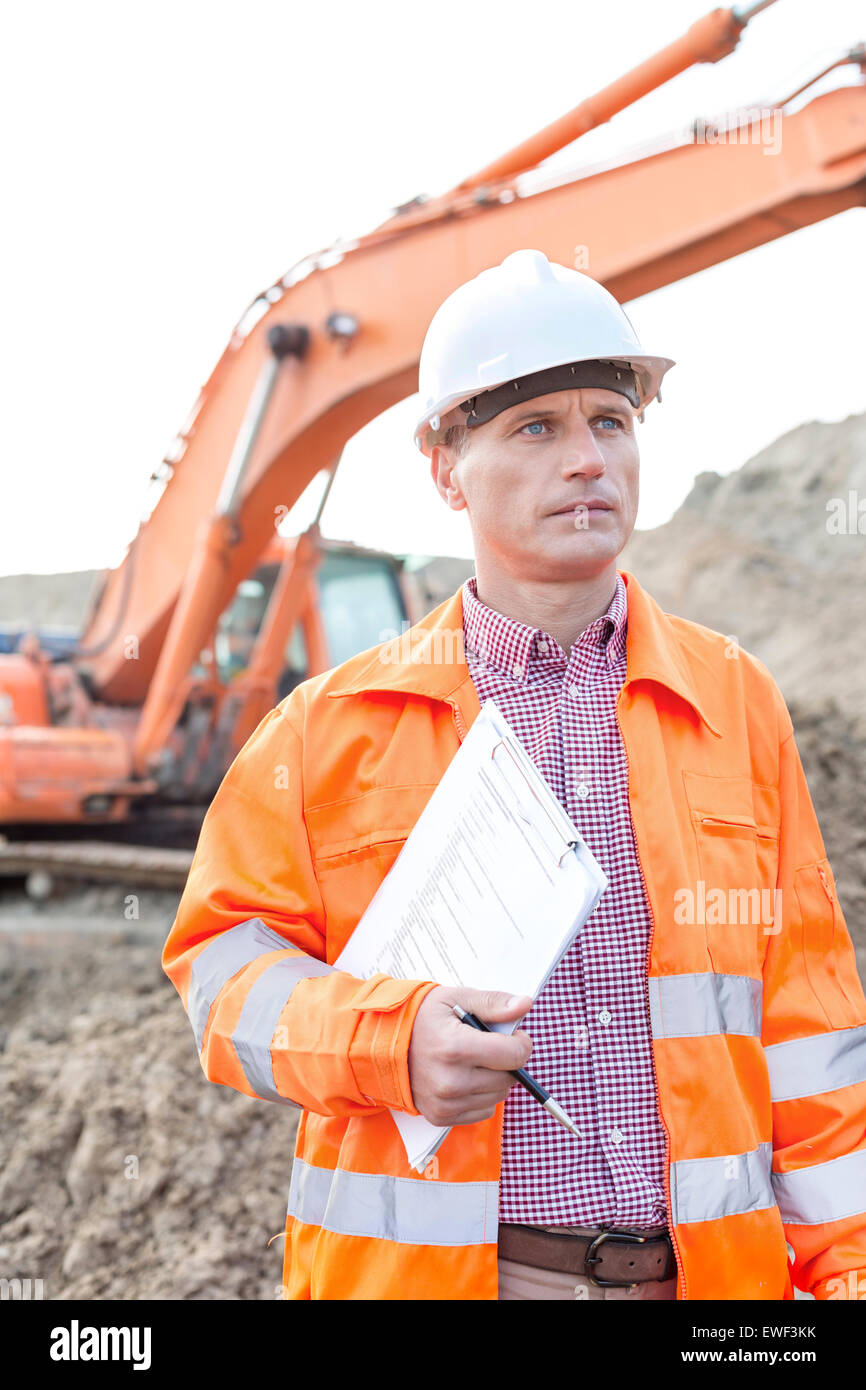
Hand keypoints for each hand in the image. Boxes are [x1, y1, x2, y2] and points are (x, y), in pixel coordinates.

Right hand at [408, 985, 532, 1126]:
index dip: (520, 1042)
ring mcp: (446, 1103)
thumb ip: (493, 1003)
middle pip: (509, 1078)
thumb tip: (524, 1005)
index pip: (515, 1055)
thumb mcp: (457, 999)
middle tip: (488, 1044)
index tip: (512, 1034)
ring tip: (472, 1059)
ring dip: (494, 1078)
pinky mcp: (441, 1117)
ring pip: (498, 1096)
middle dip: (506, 1059)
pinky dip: (481, 1095)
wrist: (382, 1044)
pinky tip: (464, 1076)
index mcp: (456, 1047)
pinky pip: (483, 1111)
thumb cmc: (421, 1018)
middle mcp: (451, 1081)